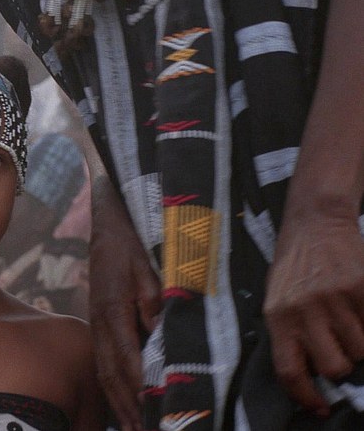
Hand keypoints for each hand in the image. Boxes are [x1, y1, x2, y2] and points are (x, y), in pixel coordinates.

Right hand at [89, 180, 160, 430]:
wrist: (110, 219)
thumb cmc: (136, 240)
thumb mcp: (151, 265)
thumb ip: (155, 301)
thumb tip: (160, 336)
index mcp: (114, 309)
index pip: (127, 358)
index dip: (139, 390)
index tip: (153, 413)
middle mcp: (101, 321)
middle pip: (111, 373)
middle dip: (127, 408)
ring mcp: (97, 322)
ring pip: (104, 370)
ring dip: (117, 403)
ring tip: (133, 429)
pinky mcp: (99, 320)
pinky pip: (103, 360)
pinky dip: (111, 387)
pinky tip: (121, 402)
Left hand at [264, 210, 363, 415]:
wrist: (315, 225)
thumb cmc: (294, 268)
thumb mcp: (277, 300)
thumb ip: (290, 335)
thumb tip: (308, 375)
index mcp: (278, 317)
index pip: (290, 371)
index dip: (306, 396)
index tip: (320, 407)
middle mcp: (304, 310)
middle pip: (333, 367)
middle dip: (339, 366)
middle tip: (337, 349)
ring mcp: (334, 299)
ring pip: (360, 350)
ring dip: (357, 343)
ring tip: (346, 321)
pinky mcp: (361, 288)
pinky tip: (358, 309)